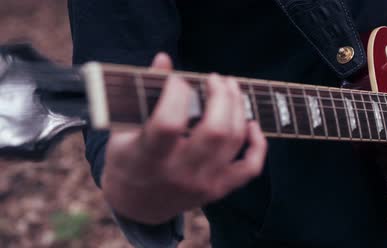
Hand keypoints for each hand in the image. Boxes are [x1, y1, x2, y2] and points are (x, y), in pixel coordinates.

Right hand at [101, 53, 266, 223]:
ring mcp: (201, 184)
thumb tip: (165, 58)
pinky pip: (250, 168)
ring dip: (238, 109)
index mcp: (147, 157)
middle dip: (222, 97)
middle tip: (217, 78)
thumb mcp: (123, 129)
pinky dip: (257, 144)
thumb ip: (145, 94)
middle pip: (215, 131)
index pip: (168, 123)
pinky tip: (251, 124)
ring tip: (231, 89)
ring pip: (233, 142)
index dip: (177, 94)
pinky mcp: (218, 190)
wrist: (136, 206)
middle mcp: (177, 173)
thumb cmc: (128, 160)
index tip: (179, 80)